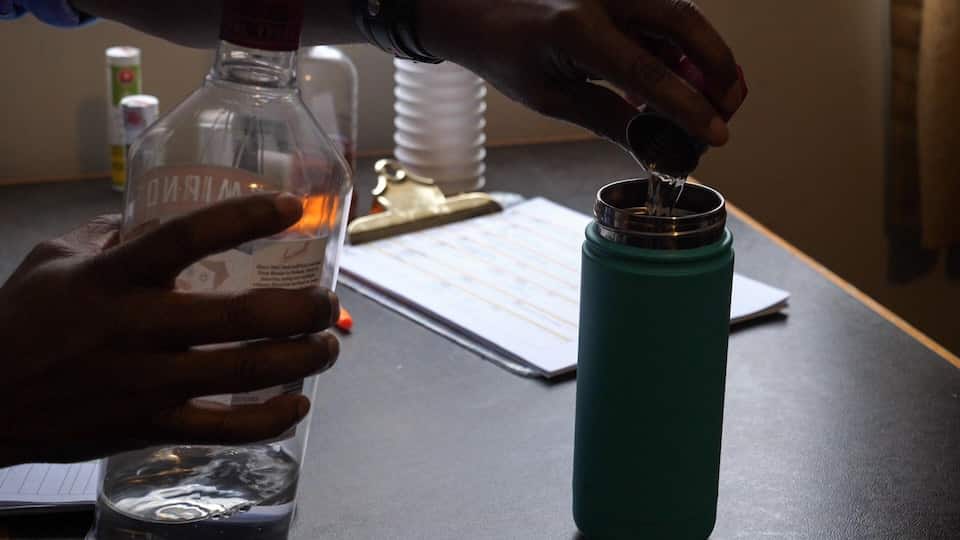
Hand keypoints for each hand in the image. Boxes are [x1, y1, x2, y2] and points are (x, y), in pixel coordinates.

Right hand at [0, 194, 339, 466]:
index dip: (244, 218)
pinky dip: (268, 420)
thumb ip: (111, 234)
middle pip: (240, 315)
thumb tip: (156, 208)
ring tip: (328, 345)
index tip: (291, 207)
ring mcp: (147, 383)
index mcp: (114, 278)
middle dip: (301, 308)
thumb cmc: (21, 321)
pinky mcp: (149, 426)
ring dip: (301, 358)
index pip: (187, 236)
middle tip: (327, 300)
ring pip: (243, 371)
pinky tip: (297, 404)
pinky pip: (222, 430)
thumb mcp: (55, 260)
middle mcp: (137, 328)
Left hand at [418, 0, 746, 146]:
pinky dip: (680, 49)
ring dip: (703, 58)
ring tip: (709, 101)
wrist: (477, 7)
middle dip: (718, 68)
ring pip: (680, 16)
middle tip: (727, 109)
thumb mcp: (551, 97)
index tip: (717, 135)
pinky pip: (662, 15)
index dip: (690, 109)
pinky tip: (677, 82)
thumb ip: (607, 119)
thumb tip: (656, 150)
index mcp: (576, 30)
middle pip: (684, 23)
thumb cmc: (506, 52)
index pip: (649, 73)